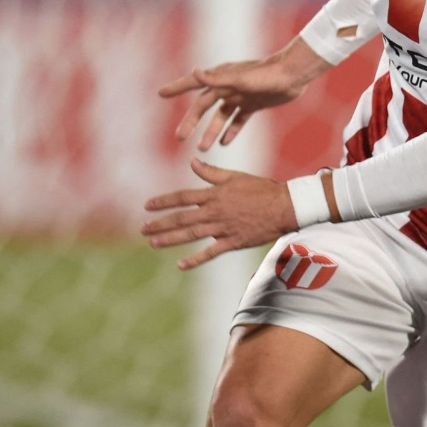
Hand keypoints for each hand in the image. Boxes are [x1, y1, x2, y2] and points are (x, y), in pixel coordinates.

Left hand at [141, 157, 297, 268]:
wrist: (284, 206)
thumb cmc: (261, 189)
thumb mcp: (235, 176)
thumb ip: (212, 172)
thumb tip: (192, 162)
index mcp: (214, 194)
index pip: (183, 197)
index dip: (163, 201)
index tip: (147, 206)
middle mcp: (215, 212)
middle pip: (182, 218)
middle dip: (160, 223)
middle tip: (143, 228)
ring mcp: (222, 229)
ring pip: (191, 235)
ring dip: (170, 239)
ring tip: (153, 243)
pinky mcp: (232, 242)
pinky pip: (210, 253)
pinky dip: (195, 260)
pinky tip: (181, 265)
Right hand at [158, 52, 312, 150]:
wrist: (293, 75)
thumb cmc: (267, 76)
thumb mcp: (241, 79)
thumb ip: (217, 78)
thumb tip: (194, 71)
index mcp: (221, 77)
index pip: (193, 83)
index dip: (177, 88)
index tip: (160, 93)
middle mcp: (228, 86)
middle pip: (204, 106)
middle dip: (191, 121)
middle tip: (180, 138)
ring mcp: (241, 95)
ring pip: (221, 116)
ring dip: (211, 131)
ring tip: (203, 149)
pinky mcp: (254, 103)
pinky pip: (238, 119)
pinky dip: (231, 131)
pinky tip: (224, 144)